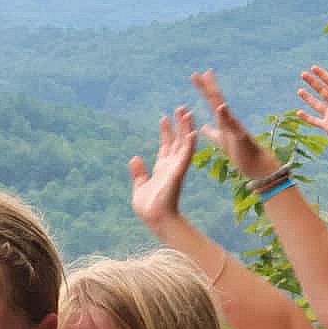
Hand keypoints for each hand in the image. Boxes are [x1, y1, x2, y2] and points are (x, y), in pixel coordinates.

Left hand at [130, 109, 197, 230]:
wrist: (156, 220)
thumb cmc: (149, 208)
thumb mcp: (139, 187)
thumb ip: (138, 173)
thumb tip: (135, 157)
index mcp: (161, 169)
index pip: (165, 146)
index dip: (166, 132)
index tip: (164, 118)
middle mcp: (170, 166)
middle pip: (177, 141)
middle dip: (179, 125)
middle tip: (181, 109)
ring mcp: (176, 168)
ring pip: (183, 144)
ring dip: (186, 128)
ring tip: (187, 113)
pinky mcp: (178, 173)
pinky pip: (185, 156)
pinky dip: (189, 144)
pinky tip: (192, 132)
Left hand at [192, 69, 282, 177]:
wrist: (255, 164)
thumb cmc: (240, 152)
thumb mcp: (221, 140)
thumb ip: (212, 132)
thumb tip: (203, 127)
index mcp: (223, 121)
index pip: (212, 101)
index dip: (204, 89)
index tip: (196, 75)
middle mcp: (229, 120)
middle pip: (216, 100)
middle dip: (206, 86)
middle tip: (195, 74)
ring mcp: (235, 126)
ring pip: (223, 109)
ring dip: (215, 96)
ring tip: (208, 84)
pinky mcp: (240, 136)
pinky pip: (232, 125)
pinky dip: (226, 116)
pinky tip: (221, 107)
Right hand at [295, 66, 327, 155]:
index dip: (323, 75)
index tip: (313, 68)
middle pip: (322, 90)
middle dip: (313, 82)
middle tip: (303, 74)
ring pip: (316, 103)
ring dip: (308, 97)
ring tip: (300, 90)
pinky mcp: (326, 125)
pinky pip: (314, 120)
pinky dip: (306, 117)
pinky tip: (299, 112)